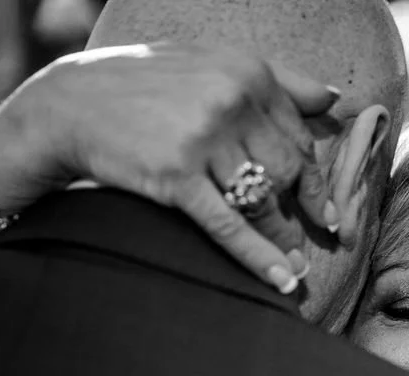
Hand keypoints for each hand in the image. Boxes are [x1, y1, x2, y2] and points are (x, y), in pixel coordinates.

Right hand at [0, 43, 338, 292]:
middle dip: (301, 211)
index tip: (330, 215)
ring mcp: (203, 138)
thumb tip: (336, 99)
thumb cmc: (149, 85)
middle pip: (287, 171)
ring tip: (298, 266)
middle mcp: (231, 101)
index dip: (318, 183)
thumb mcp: (215, 62)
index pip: (300, 140)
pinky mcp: (176, 174)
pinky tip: (281, 280)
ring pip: (262, 200)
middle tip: (313, 241)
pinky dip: (258, 256)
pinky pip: (229, 224)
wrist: (72, 104)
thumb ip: (281, 79)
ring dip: (284, 240)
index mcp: (248, 73)